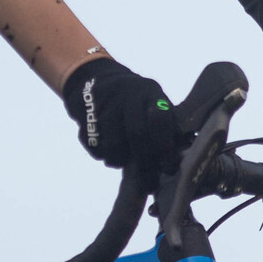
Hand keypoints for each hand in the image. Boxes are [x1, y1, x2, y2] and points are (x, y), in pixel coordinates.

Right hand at [63, 57, 181, 171]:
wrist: (96, 77)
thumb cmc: (135, 101)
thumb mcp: (153, 102)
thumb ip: (166, 126)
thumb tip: (178, 160)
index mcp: (150, 91)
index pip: (160, 118)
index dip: (165, 146)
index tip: (168, 168)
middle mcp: (128, 93)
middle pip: (136, 134)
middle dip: (144, 164)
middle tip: (148, 184)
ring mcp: (104, 101)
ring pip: (113, 144)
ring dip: (119, 161)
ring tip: (123, 162)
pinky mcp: (84, 112)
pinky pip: (93, 145)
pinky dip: (101, 154)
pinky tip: (107, 151)